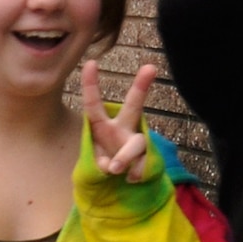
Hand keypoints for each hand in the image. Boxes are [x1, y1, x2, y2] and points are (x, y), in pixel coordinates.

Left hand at [81, 60, 157, 181]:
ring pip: (136, 144)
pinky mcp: (149, 157)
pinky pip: (141, 165)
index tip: (91, 62)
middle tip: (151, 68)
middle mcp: (123, 127)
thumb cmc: (104, 161)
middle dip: (141, 87)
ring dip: (124, 158)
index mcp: (102, 125)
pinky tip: (130, 179)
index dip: (91, 85)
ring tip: (115, 170)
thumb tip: (113, 167)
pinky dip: (133, 175)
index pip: (94, 104)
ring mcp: (137, 142)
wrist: (122, 179)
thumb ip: (100, 163)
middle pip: (133, 105)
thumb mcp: (94, 161)